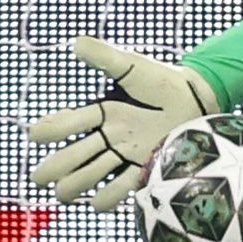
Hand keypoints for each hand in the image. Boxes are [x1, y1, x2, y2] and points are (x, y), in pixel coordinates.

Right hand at [25, 36, 218, 208]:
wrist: (201, 101)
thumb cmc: (167, 83)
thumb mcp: (136, 67)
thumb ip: (107, 57)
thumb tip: (76, 42)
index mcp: (100, 114)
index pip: (58, 126)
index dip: (45, 132)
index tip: (40, 134)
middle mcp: (106, 139)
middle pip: (62, 163)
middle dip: (49, 170)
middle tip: (44, 175)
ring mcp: (122, 157)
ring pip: (79, 184)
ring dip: (72, 187)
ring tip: (72, 188)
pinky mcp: (141, 173)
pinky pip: (110, 197)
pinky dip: (104, 199)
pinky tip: (105, 194)